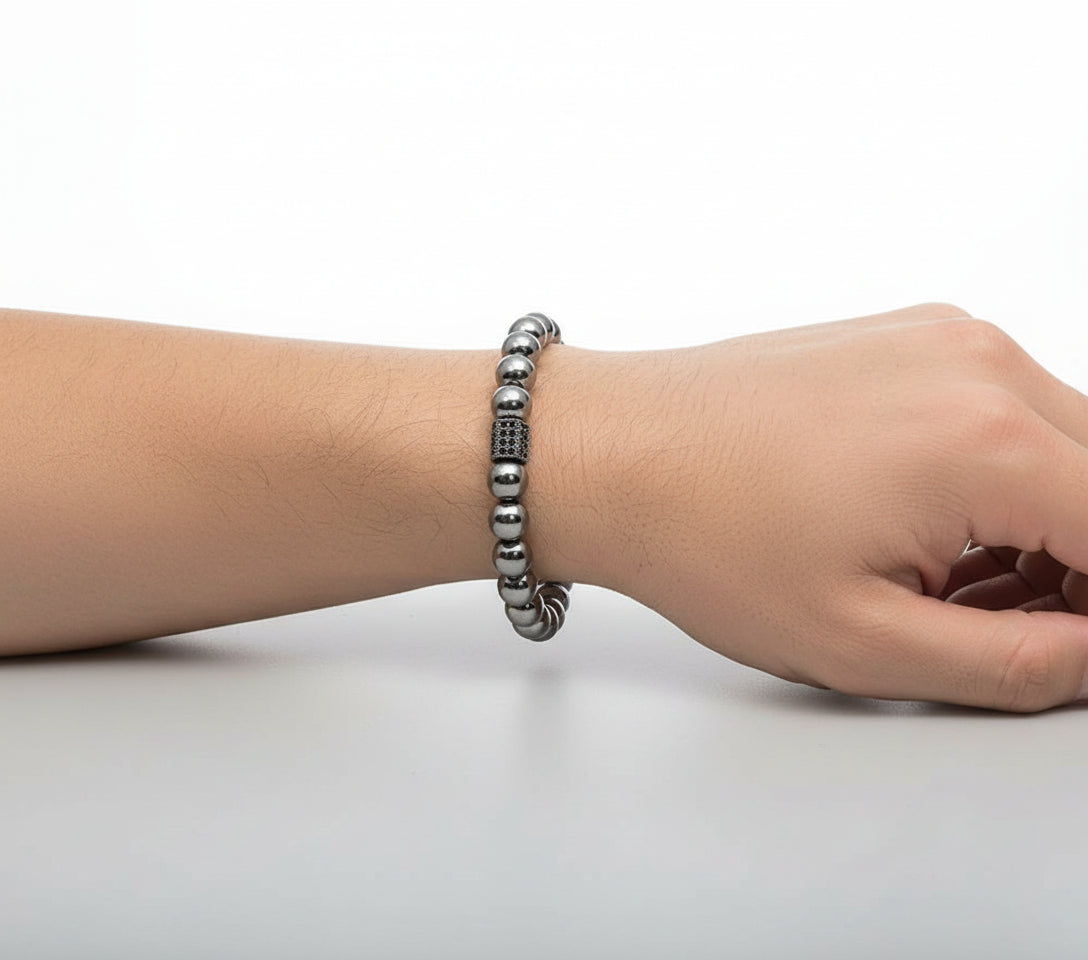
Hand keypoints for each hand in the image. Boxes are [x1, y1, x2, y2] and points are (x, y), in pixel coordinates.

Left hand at [589, 303, 1087, 711]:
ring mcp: (943, 339)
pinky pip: (1005, 406)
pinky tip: (928, 529)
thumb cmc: (700, 534)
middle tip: (1014, 625)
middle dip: (1083, 562)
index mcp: (988, 442)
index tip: (1062, 641)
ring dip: (1047, 519)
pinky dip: (1000, 472)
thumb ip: (1017, 663)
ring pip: (1063, 441)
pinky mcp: (908, 337)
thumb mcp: (864, 641)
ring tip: (953, 586)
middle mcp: (979, 366)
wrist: (610, 452)